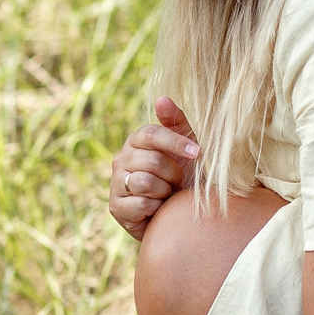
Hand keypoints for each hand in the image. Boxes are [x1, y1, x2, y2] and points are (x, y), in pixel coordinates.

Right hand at [108, 97, 198, 239]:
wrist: (176, 215)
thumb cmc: (182, 179)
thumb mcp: (184, 150)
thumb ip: (176, 123)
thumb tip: (162, 98)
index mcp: (136, 141)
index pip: (151, 133)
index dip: (176, 142)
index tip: (197, 153)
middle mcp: (121, 159)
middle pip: (152, 160)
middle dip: (173, 173)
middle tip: (177, 181)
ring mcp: (115, 183)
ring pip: (145, 182)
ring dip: (164, 191)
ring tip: (166, 194)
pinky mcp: (115, 207)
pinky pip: (141, 204)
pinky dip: (156, 208)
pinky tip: (156, 209)